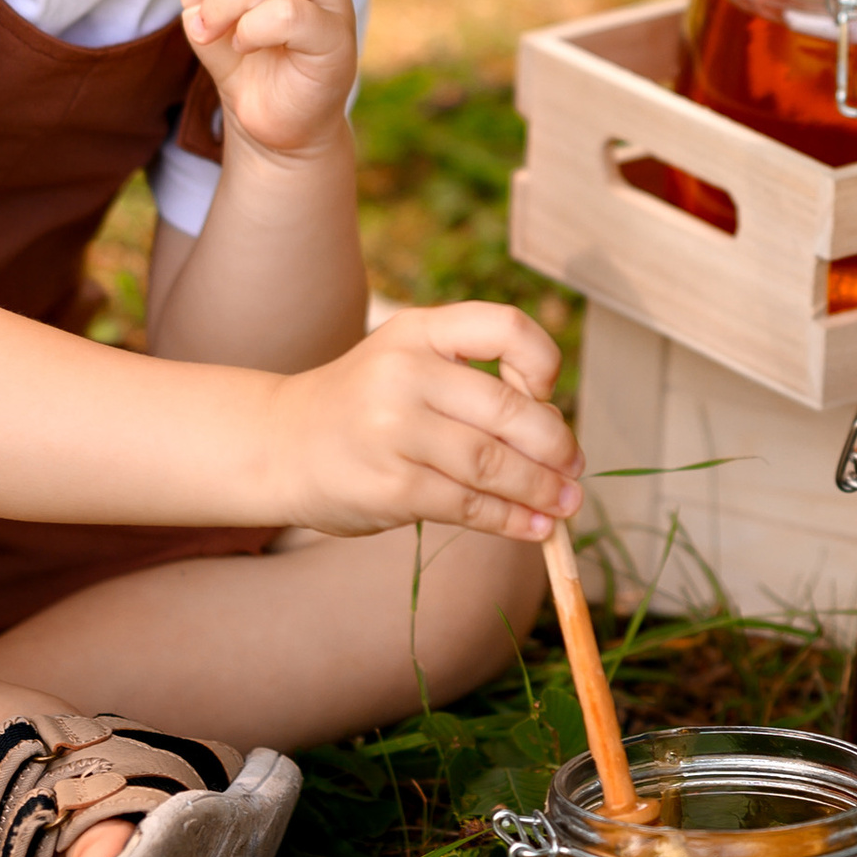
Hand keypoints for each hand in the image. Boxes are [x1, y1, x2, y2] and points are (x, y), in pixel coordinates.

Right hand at [277, 300, 581, 542]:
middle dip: (556, 445)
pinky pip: (469, 506)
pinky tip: (535, 528)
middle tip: (574, 468)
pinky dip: (511, 520)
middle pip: (509, 409)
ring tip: (567, 504)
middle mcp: (406, 372)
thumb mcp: (409, 360)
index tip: (547, 395)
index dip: (543, 361)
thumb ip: (473, 380)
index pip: (506, 328)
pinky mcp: (391, 487)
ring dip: (542, 489)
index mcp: (420, 330)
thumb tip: (557, 434)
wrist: (282, 445)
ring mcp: (395, 430)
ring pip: (494, 464)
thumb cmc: (366, 404)